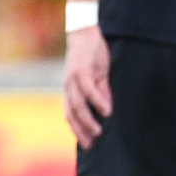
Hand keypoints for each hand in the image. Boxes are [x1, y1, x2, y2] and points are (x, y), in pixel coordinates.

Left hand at [63, 24, 112, 147]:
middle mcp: (68, 86)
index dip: (77, 130)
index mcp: (71, 89)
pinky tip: (106, 111)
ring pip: (77, 104)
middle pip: (71, 113)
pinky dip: (97, 101)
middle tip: (92, 144)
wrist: (86, 31)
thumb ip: (101, 92)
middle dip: (80, 130)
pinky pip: (88, 90)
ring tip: (99, 131)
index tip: (88, 145)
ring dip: (88, 120)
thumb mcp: (98, 76)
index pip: (70, 114)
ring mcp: (73, 79)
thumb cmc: (92, 54)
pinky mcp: (81, 70)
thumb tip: (107, 110)